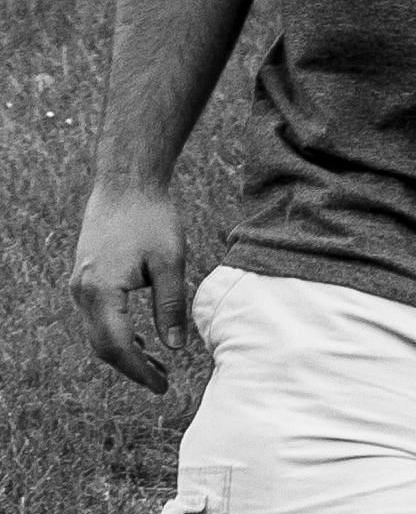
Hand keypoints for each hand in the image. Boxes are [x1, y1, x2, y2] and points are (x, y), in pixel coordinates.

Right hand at [71, 182, 193, 393]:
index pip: (118, 346)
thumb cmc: (152, 220)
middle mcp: (83, 292)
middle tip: (163, 382)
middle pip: (103, 345)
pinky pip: (97, 318)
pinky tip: (143, 340)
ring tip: (158, 365)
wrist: (125, 186)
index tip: (162, 387)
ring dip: (124, 352)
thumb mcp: (171, 263)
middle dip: (132, 367)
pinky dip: (117, 333)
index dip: (139, 371)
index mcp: (102, 292)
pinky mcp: (86, 279)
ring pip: (97, 333)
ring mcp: (80, 286)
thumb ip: (171, 306)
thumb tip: (175, 347)